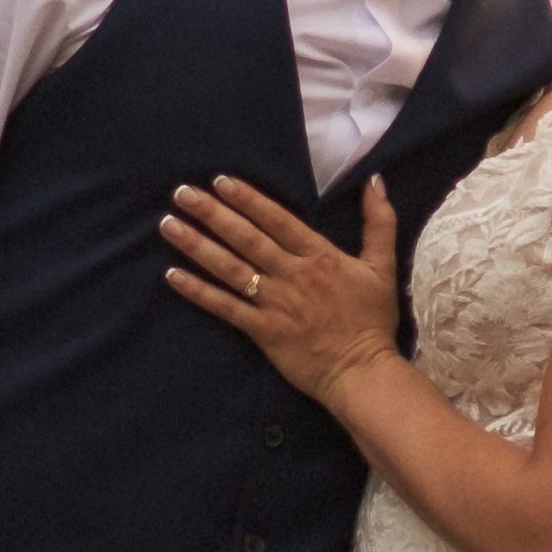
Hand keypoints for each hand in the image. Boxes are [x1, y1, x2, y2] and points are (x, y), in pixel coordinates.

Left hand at [163, 170, 403, 408]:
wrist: (363, 371)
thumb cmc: (372, 320)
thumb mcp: (383, 266)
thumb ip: (379, 222)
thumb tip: (374, 180)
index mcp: (319, 257)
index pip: (278, 220)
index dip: (248, 199)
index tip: (220, 181)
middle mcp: (293, 275)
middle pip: (246, 238)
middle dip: (212, 213)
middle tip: (182, 193)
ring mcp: (275, 304)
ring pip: (230, 269)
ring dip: (197, 246)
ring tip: (168, 225)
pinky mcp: (263, 331)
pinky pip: (226, 308)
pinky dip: (198, 292)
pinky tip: (173, 276)